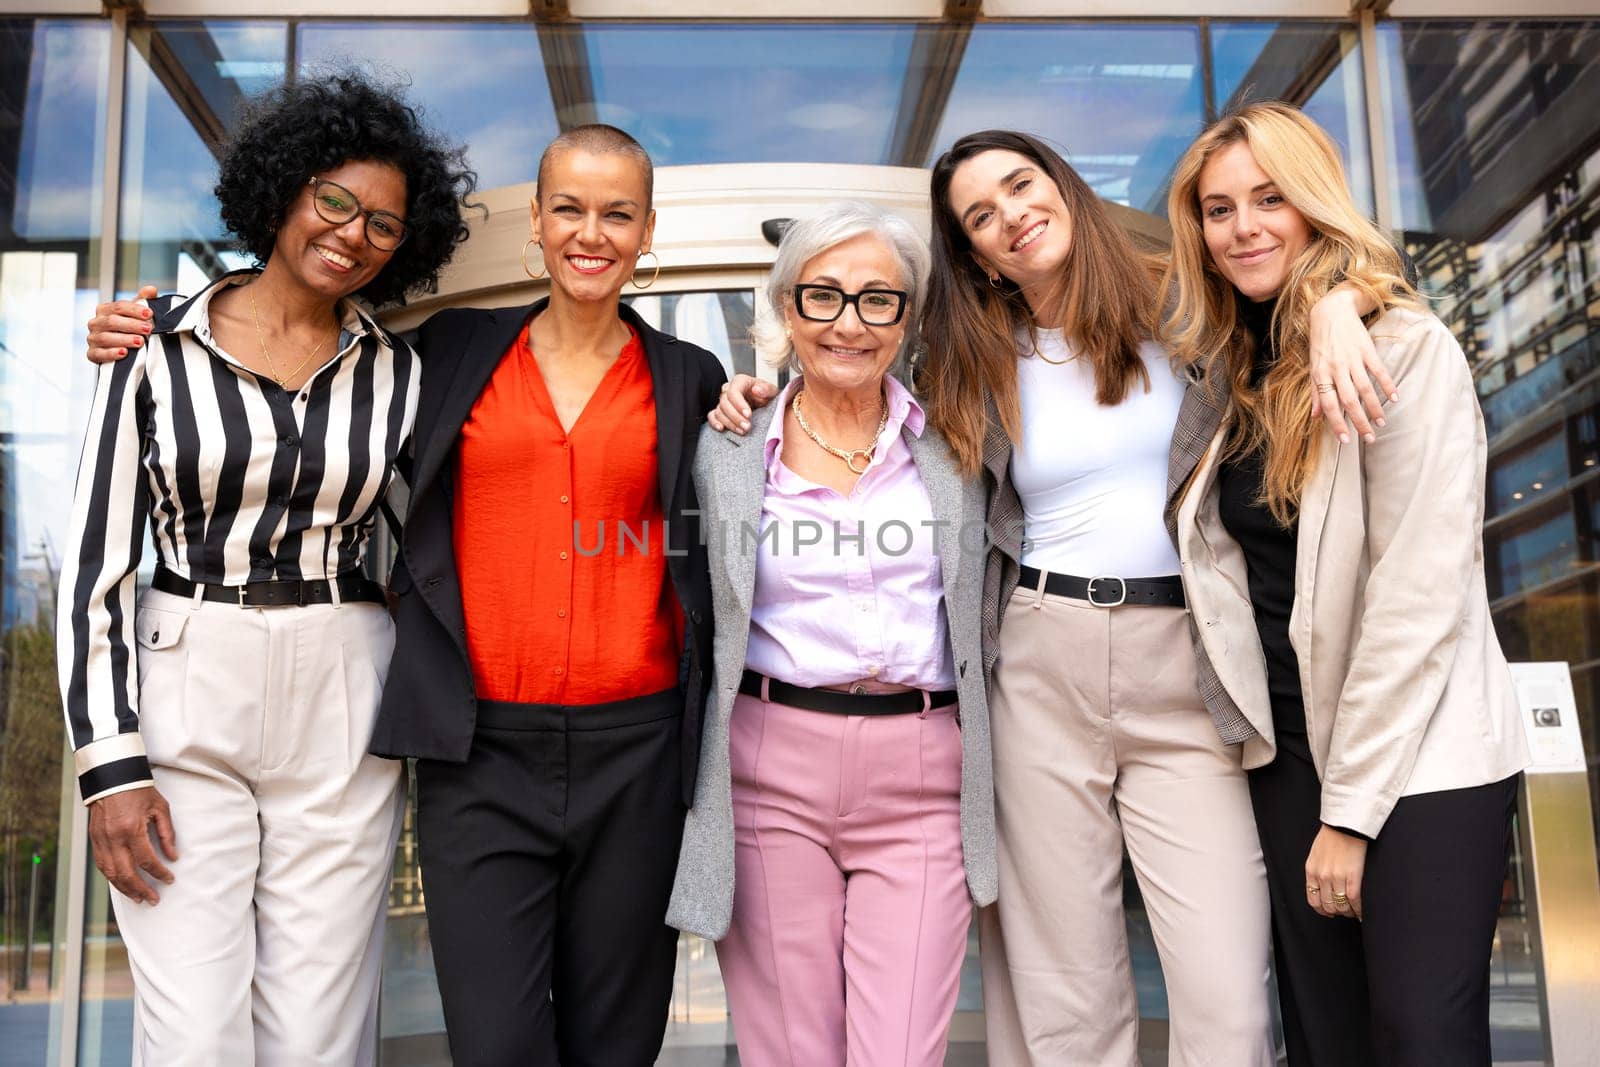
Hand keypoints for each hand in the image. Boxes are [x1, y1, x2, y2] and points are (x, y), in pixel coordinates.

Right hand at [87, 285, 158, 364]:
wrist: (118, 349)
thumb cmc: (128, 328)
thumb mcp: (136, 314)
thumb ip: (143, 301)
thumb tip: (151, 289)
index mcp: (105, 310)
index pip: (118, 307)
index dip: (135, 310)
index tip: (150, 314)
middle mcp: (96, 323)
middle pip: (112, 321)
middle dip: (132, 325)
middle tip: (148, 329)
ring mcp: (93, 339)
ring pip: (105, 337)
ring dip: (124, 339)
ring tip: (140, 342)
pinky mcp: (92, 354)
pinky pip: (98, 354)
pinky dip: (111, 354)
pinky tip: (123, 353)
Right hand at [89, 785, 178, 903]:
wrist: (112, 778)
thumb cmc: (139, 791)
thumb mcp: (160, 808)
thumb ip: (167, 833)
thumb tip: (173, 856)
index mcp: (132, 829)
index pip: (146, 860)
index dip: (159, 873)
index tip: (169, 879)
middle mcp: (114, 838)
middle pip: (126, 873)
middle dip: (141, 889)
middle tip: (153, 899)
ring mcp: (101, 840)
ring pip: (111, 873)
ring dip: (124, 888)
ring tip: (138, 897)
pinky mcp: (94, 840)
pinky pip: (102, 865)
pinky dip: (112, 877)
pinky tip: (122, 884)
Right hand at [707, 373, 776, 434]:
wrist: (765, 404)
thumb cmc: (767, 396)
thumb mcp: (772, 391)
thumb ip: (767, 389)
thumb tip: (757, 390)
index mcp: (741, 382)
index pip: (734, 391)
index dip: (739, 404)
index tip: (748, 415)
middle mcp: (729, 390)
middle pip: (725, 402)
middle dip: (736, 417)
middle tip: (747, 427)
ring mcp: (724, 401)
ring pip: (719, 411)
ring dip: (729, 423)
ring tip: (742, 431)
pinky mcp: (720, 411)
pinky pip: (712, 416)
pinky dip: (715, 422)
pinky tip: (722, 428)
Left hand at [1305, 824, 1365, 919]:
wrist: (1345, 824)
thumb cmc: (1333, 836)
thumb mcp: (1316, 854)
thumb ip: (1317, 870)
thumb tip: (1322, 885)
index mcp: (1311, 871)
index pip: (1313, 900)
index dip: (1322, 910)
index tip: (1329, 911)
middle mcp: (1321, 876)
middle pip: (1328, 905)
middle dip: (1337, 912)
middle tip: (1345, 911)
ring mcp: (1336, 878)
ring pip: (1341, 906)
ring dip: (1348, 912)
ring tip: (1354, 911)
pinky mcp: (1352, 876)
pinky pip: (1354, 900)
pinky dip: (1358, 909)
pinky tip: (1361, 911)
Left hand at [1307, 288, 1398, 444]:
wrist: (1331, 311)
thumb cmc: (1321, 343)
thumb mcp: (1313, 366)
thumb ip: (1315, 391)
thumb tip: (1316, 417)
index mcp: (1321, 374)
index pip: (1329, 404)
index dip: (1337, 424)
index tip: (1346, 441)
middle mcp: (1336, 368)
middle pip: (1349, 401)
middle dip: (1359, 422)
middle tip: (1370, 439)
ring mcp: (1352, 359)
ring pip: (1365, 388)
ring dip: (1375, 408)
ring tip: (1381, 423)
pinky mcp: (1367, 349)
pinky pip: (1378, 370)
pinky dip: (1387, 385)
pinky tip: (1394, 398)